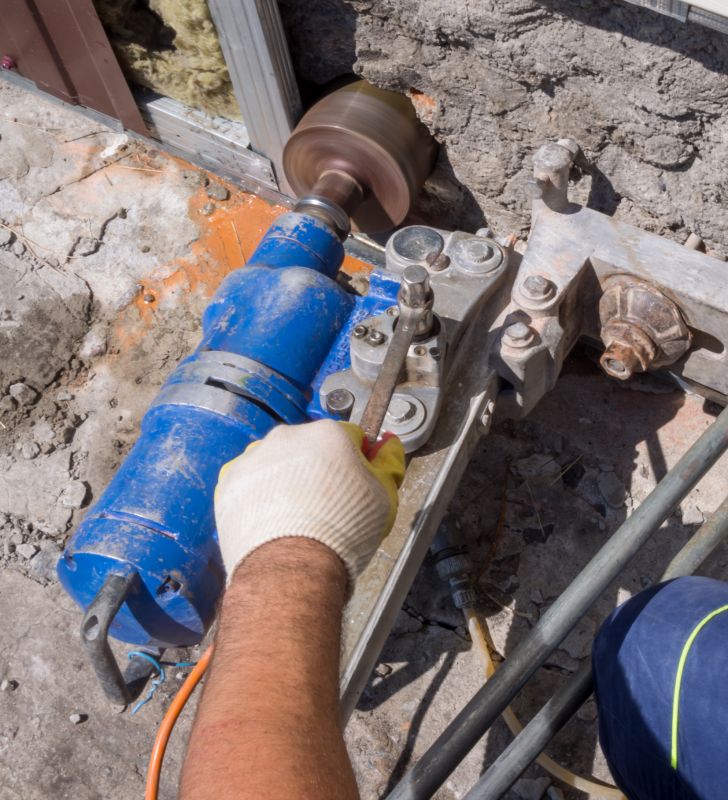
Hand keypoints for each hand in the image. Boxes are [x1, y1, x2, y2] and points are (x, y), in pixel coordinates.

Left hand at [215, 419, 404, 588]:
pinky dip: (259, 497)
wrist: (291, 567)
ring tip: (295, 519)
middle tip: (326, 508)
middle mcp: (287, 436)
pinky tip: (271, 522)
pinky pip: (250, 483)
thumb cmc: (345, 530)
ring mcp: (254, 457)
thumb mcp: (385, 497)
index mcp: (328, 433)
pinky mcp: (229, 481)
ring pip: (277, 463)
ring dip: (287, 482)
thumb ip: (389, 462)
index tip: (355, 490)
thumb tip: (388, 442)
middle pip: (310, 449)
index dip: (357, 464)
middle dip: (319, 471)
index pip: (350, 438)